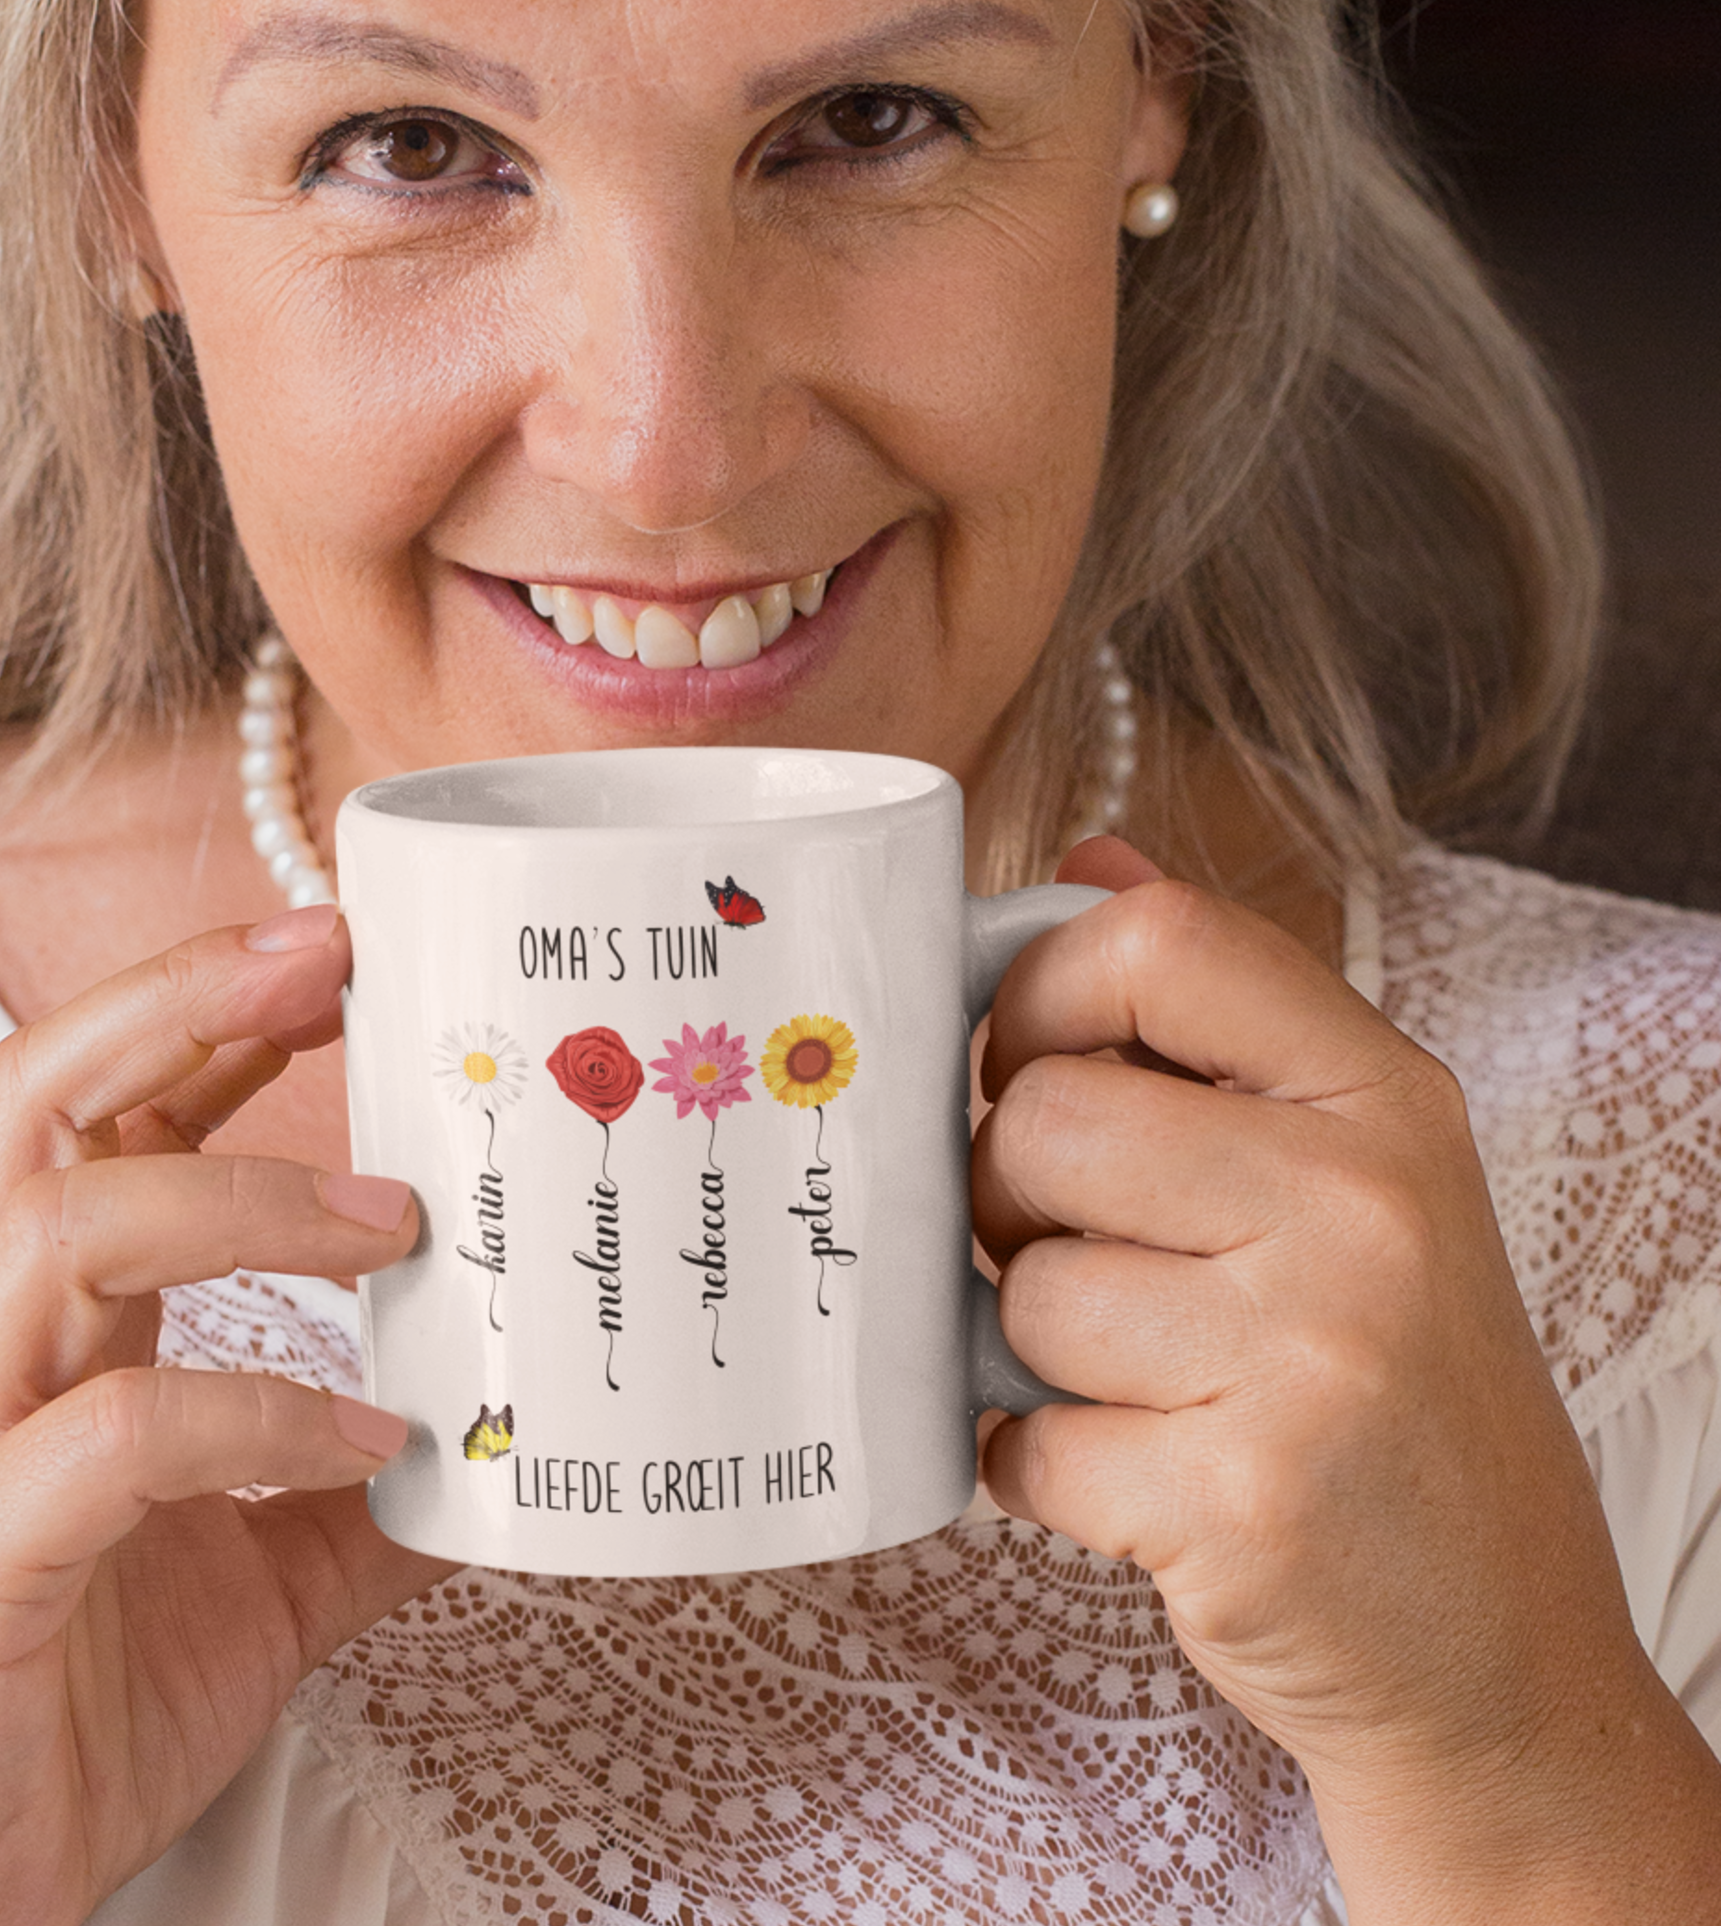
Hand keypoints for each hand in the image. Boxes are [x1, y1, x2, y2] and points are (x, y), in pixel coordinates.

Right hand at [0, 905, 450, 1925]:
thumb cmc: (82, 1698)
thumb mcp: (273, 1574)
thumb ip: (368, 1491)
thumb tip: (510, 1439)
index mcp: (65, 1329)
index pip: (114, 1107)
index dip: (214, 1012)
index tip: (344, 958)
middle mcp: (2, 1349)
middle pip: (44, 1097)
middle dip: (183, 1001)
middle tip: (331, 959)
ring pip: (62, 1226)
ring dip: (239, 1192)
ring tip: (392, 1220)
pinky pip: (111, 1437)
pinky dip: (253, 1412)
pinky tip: (365, 1435)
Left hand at [974, 844, 1720, 1921]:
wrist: (1498, 1652)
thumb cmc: (1391, 1391)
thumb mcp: (1352, 1175)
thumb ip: (1211, 1017)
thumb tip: (1085, 859)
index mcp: (1382, 1098)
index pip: (1153, 939)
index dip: (1038, 993)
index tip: (1030, 1066)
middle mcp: (1363, 1207)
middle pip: (1041, 1119)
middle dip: (1013, 1200)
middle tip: (1079, 1255)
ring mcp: (1311, 1358)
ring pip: (1023, 1288)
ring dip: (1034, 1352)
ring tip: (1142, 1384)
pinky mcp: (1243, 1503)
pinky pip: (1022, 1439)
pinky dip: (1041, 1468)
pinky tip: (1136, 1478)